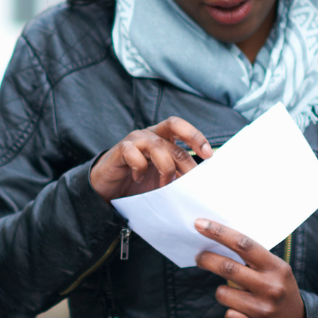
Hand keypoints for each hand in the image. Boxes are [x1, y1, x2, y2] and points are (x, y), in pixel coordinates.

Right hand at [90, 117, 213, 201]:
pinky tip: (139, 178)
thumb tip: (201, 183)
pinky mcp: (120, 150)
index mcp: (162, 137)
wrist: (108, 190)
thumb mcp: (163, 179)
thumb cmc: (138, 182)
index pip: (180, 127)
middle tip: (192, 177)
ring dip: (165, 167)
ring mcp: (134, 140)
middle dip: (185, 158)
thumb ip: (179, 175)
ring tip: (165, 186)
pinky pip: (134, 153)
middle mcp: (149, 134)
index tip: (209, 155)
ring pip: (157, 145)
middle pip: (173, 132)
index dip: (195, 136)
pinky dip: (140, 167)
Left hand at [193, 219, 305, 317]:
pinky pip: (228, 315)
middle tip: (199, 256)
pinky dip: (232, 312)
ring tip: (237, 296)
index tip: (199, 224)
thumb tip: (216, 243)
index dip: (219, 233)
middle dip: (208, 259)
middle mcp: (271, 288)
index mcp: (276, 268)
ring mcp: (264, 310)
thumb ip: (253, 260)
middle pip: (228, 268)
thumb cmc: (279, 291)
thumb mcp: (275, 271)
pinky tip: (245, 315)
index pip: (244, 244)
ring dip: (223, 293)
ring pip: (223, 294)